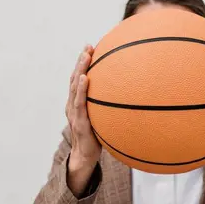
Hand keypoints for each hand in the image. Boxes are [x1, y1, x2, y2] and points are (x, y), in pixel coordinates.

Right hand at [65, 45, 101, 195]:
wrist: (86, 157)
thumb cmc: (97, 137)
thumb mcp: (103, 120)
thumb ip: (109, 108)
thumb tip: (131, 96)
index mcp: (78, 103)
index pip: (79, 80)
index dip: (83, 64)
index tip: (90, 49)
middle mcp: (73, 104)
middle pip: (75, 78)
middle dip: (81, 61)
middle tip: (88, 46)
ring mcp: (74, 112)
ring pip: (74, 87)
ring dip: (79, 69)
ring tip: (85, 56)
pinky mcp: (78, 121)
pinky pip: (79, 102)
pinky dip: (81, 89)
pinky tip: (85, 78)